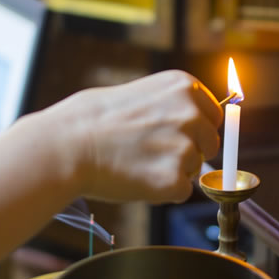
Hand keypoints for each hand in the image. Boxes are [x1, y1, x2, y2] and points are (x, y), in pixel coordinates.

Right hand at [45, 70, 221, 203]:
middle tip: (150, 152)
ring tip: (135, 162)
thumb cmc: (92, 119)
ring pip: (194, 169)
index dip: (195, 129)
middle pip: (210, 143)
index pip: (213, 114)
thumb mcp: (141, 92)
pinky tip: (136, 178)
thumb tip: (200, 123)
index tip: (172, 134)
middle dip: (189, 151)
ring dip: (171, 170)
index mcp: (184, 86)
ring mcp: (186, 147)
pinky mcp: (175, 179)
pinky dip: (162, 192)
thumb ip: (173, 106)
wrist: (66, 146)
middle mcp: (191, 113)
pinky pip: (180, 191)